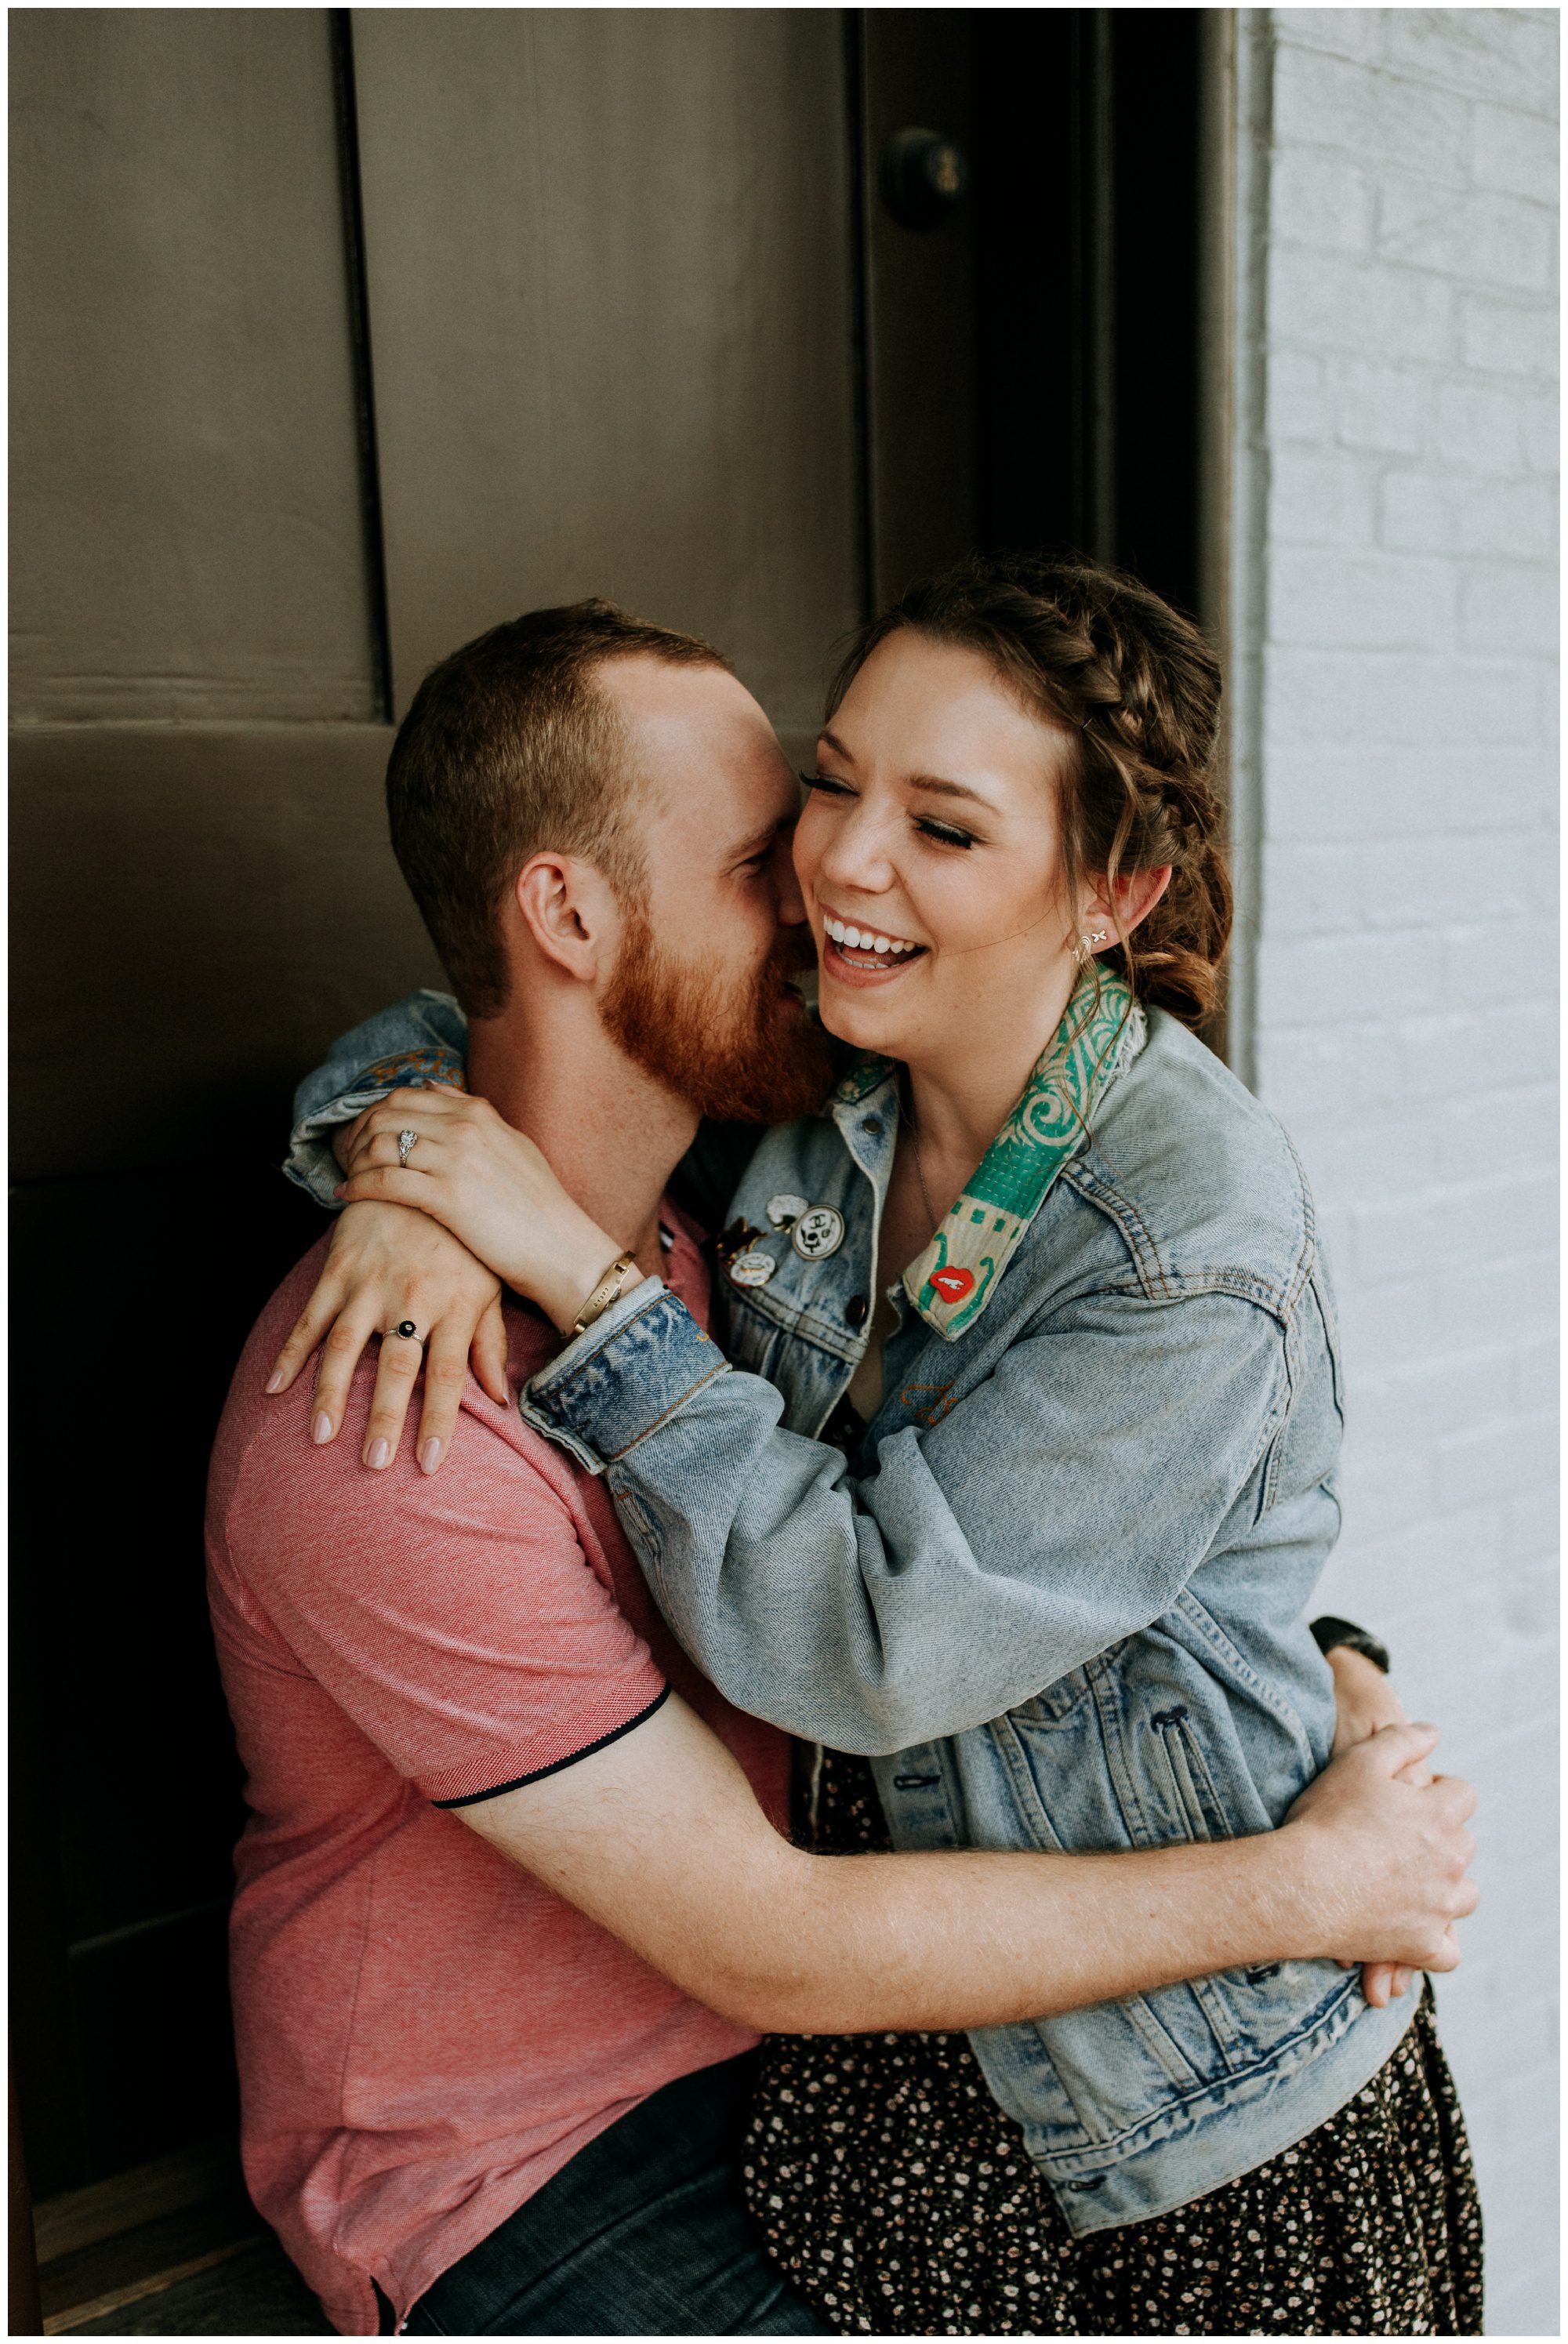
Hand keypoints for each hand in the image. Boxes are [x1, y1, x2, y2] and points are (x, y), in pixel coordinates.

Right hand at [266, 1200, 507, 1473]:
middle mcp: (413, 1297)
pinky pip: (310, 1317)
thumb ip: (490, 1343)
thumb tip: (501, 1400)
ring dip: (330, 1393)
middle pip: (396, 1366)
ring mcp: (371, 1283)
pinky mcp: (339, 1269)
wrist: (421, 1168)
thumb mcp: (488, 1285)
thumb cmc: (462, 1240)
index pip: (448, 1374)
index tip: (428, 1464)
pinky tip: (276, 1388)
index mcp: (456, 1305)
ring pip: (346, 1346)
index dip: (438, 1420)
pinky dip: (291, 1353)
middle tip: (373, 1462)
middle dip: (384, 1415)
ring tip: (319, 1436)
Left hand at [335, 1086, 623, 1333]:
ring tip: (347, 1177)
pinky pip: (384, 1181)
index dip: (374, 1113)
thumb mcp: (512, 1145)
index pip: (407, 1095)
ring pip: (381, 1144)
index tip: (362, 1135)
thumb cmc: (539, 1207)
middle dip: (356, 1134)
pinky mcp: (448, 1196)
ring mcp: (456, 1160)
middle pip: (386, 1115)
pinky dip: (357, 1186)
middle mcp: (466, 1128)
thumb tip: (430, 1086)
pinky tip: (347, 1195)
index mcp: (479, 1113)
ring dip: (353, 1160)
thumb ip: (472, 1113)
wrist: (562, 1249)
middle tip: (345, 1157)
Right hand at [1283, 1721, 1477, 1976]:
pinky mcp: (1422, 1945)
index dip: (1440, 1792)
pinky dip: (1437, 1942)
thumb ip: (1402, 1740)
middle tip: (1400, 1840)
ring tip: (1410, 1884)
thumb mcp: (1360, 1761)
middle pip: (1464, 1845)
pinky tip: (1416, 1931)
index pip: (1463, 1795)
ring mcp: (1439, 1907)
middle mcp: (1450, 1862)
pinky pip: (1447, 1951)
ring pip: (1464, 1896)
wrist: (1301, 1885)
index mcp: (1439, 1815)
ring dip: (1446, 1887)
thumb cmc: (1326, 1819)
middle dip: (1441, 1839)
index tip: (1413, 1799)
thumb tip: (1433, 1733)